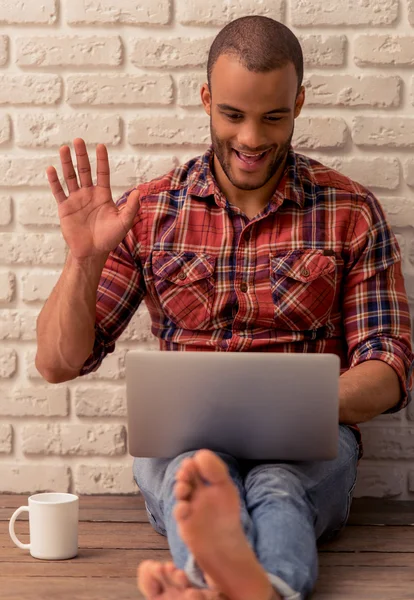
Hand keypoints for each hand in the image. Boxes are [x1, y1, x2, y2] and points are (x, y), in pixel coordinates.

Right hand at [46, 138, 139, 260]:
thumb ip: (131, 208)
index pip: (102, 173)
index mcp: (103, 195)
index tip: (100, 146)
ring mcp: (76, 200)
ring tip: (64, 148)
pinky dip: (55, 181)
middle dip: (81, 156)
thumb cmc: (109, 238)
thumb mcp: (123, 223)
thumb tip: (137, 192)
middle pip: (84, 171)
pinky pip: (59, 192)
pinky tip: (51, 169)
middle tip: (78, 140)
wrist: (92, 252)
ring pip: (70, 177)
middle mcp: (89, 194)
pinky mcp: (65, 208)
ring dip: (67, 163)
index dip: (101, 160)